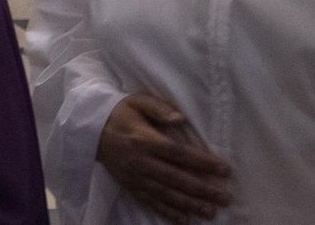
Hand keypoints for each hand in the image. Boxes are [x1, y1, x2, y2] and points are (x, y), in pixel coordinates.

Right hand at [97, 93, 231, 222]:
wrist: (89, 130)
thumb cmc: (119, 113)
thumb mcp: (137, 101)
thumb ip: (159, 108)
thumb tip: (181, 118)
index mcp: (145, 140)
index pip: (178, 153)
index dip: (202, 162)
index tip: (224, 169)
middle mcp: (140, 162)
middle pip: (176, 178)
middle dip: (202, 189)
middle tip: (225, 197)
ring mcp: (135, 177)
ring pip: (166, 194)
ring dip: (189, 204)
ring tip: (210, 212)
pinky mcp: (130, 186)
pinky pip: (151, 202)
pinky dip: (168, 213)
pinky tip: (184, 220)